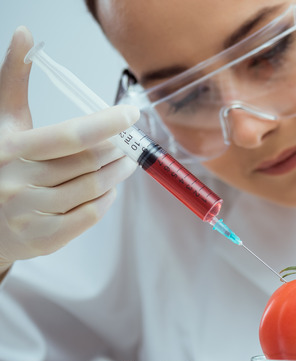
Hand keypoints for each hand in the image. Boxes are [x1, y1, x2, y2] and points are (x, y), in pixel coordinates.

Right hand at [0, 27, 138, 271]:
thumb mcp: (3, 123)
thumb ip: (15, 80)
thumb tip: (23, 33)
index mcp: (11, 150)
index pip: (69, 135)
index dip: (105, 124)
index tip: (130, 114)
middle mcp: (18, 183)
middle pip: (87, 163)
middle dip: (115, 151)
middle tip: (129, 143)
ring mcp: (30, 214)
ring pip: (92, 190)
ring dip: (116, 175)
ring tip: (125, 163)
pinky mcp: (42, 240)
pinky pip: (89, 216)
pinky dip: (107, 200)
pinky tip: (110, 189)